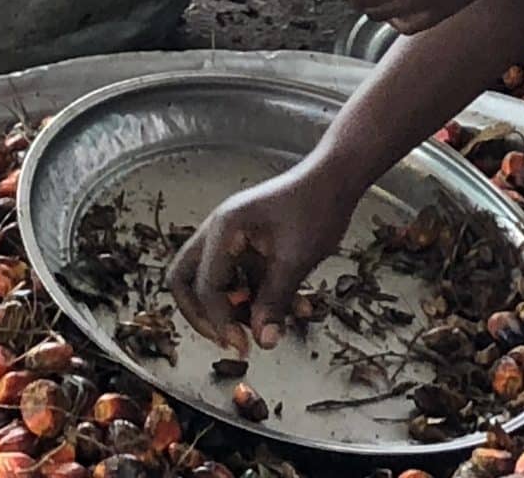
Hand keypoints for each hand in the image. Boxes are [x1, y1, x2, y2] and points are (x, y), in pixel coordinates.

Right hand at [167, 163, 359, 353]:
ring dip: (242, 308)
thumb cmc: (316, 208)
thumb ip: (274, 301)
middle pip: (187, 280)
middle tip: (229, 338)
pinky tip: (298, 306)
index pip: (205, 286)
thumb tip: (262, 342)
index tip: (242, 346)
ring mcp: (231, 236)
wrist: (336, 178)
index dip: (219, 321)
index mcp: (223, 229)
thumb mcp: (295, 260)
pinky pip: (244, 277)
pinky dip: (262, 295)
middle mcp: (218, 231)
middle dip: (205, 314)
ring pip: (218, 283)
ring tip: (276, 324)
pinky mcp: (249, 243)